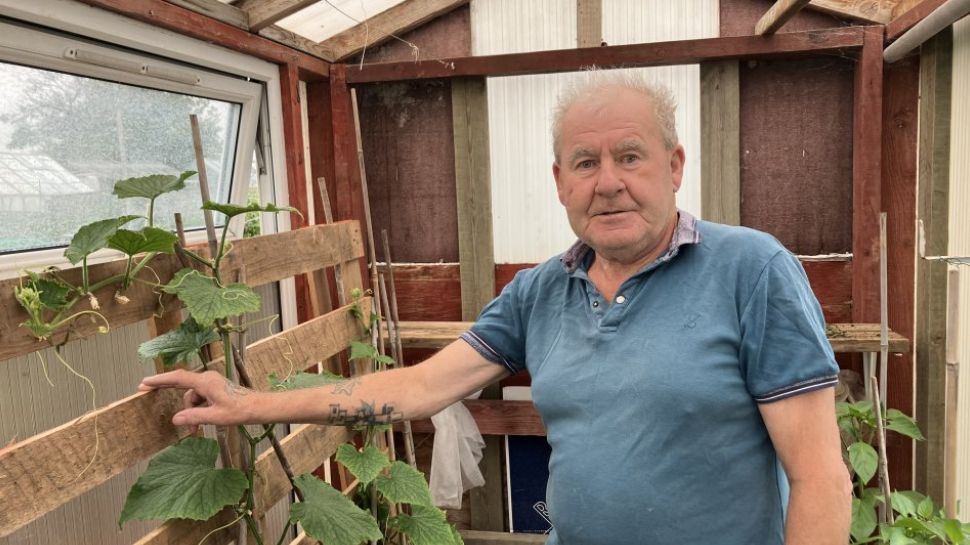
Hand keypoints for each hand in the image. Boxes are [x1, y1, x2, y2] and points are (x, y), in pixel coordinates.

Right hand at [139, 369, 255, 431]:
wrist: (257, 407)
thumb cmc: (240, 410)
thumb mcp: (215, 417)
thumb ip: (194, 417)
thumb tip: (176, 419)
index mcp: (206, 382)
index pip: (178, 378)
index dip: (160, 380)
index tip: (145, 382)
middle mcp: (207, 379)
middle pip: (182, 384)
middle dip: (166, 389)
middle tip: (145, 391)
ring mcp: (211, 383)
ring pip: (191, 397)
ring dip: (190, 411)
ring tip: (196, 428)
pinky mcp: (214, 389)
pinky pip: (199, 398)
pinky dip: (197, 409)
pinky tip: (202, 422)